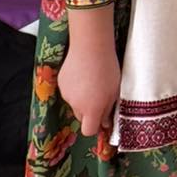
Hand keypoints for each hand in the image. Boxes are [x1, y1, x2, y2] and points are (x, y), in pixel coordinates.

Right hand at [57, 5, 120, 136]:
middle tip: (100, 96)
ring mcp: (66, 94)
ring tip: (92, 80)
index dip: (95, 127)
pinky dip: (75, 87)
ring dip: (82, 98)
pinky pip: (69, 92)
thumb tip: (105, 123)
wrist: (90, 46)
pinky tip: (83, 74)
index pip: (88, 131)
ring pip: (75, 103)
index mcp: (91, 110)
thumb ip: (108, 109)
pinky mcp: (60, 83)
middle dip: (90, 112)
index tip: (102, 119)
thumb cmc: (108, 67)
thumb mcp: (115, 90)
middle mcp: (76, 105)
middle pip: (82, 117)